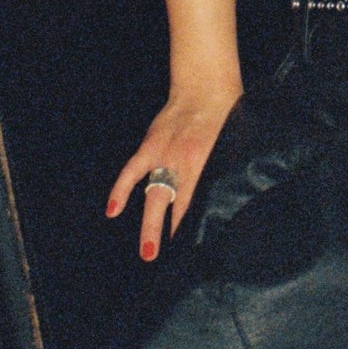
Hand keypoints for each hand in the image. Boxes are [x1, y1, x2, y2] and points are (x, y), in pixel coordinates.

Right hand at [106, 82, 240, 260]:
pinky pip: (132, 172)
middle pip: (173, 205)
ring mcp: (162, 155)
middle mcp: (182, 163)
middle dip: (169, 233)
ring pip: (153, 195)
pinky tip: (113, 210)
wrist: (205, 89)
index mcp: (205, 163)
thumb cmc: (227, 118)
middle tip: (168, 259)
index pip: (196, 203)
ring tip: (147, 251)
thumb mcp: (234, 146)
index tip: (194, 250)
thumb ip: (225, 172)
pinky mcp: (150, 146)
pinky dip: (120, 190)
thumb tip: (231, 197)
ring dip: (150, 224)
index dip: (193, 227)